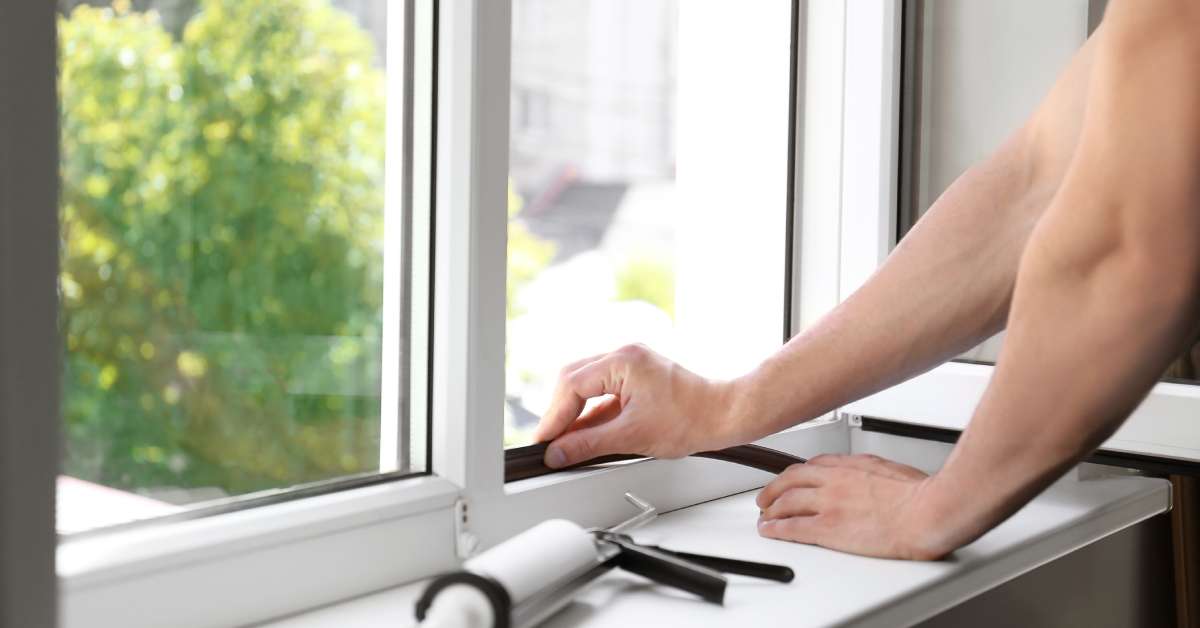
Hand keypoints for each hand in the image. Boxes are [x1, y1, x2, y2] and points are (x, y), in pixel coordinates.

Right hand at [533, 344, 737, 468]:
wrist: (725, 415)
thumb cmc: (692, 419)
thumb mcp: (632, 436)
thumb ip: (588, 444)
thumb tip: (558, 453)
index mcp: (623, 361)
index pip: (572, 386)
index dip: (554, 417)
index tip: (545, 441)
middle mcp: (624, 355)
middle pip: (573, 380)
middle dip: (560, 413)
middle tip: (550, 443)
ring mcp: (631, 364)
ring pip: (586, 386)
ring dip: (574, 413)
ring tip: (565, 442)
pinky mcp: (637, 377)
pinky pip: (603, 392)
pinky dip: (592, 413)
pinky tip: (585, 434)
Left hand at [755, 454, 949, 559]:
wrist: (927, 512)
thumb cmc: (920, 495)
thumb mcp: (892, 470)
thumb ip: (872, 472)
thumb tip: (869, 477)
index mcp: (850, 465)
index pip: (811, 466)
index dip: (795, 476)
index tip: (790, 481)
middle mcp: (833, 480)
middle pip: (790, 481)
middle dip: (774, 490)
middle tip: (766, 498)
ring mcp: (828, 503)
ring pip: (786, 503)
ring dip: (771, 510)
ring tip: (764, 517)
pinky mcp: (828, 527)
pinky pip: (792, 527)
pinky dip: (776, 528)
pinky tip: (769, 530)